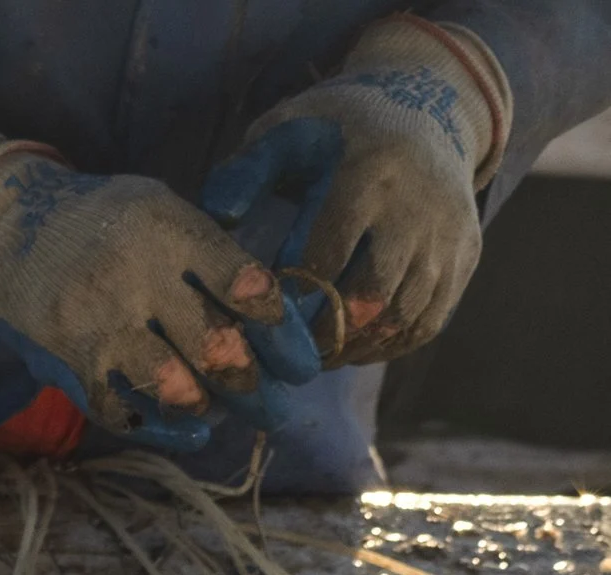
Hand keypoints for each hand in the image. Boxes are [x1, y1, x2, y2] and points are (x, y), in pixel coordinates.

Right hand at [0, 144, 316, 445]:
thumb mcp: (160, 205)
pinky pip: (120, 408)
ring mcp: (103, 321)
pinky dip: (156, 427)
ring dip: (204, 404)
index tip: (299, 359)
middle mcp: (140, 278)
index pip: (248, 288)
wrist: (6, 229)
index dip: (283, 332)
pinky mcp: (72, 356)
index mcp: (173, 232)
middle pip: (218, 347)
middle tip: (274, 403)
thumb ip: (212, 248)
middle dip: (255, 385)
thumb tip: (274, 306)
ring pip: (174, 386)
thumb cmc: (102, 218)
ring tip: (217, 406)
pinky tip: (185, 429)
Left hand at [202, 18, 507, 366]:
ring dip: (356, 347)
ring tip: (316, 356)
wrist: (428, 108)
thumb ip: (246, 169)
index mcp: (365, 176)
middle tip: (286, 353)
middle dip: (323, 334)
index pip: (325, 254)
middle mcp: (415, 208)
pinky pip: (430, 319)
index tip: (257, 315)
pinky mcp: (466, 254)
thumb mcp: (288, 131)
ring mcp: (446, 234)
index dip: (288, 296)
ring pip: (403, 315)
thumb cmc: (336, 130)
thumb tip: (219, 214)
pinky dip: (390, 345)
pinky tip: (355, 348)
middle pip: (370, 294)